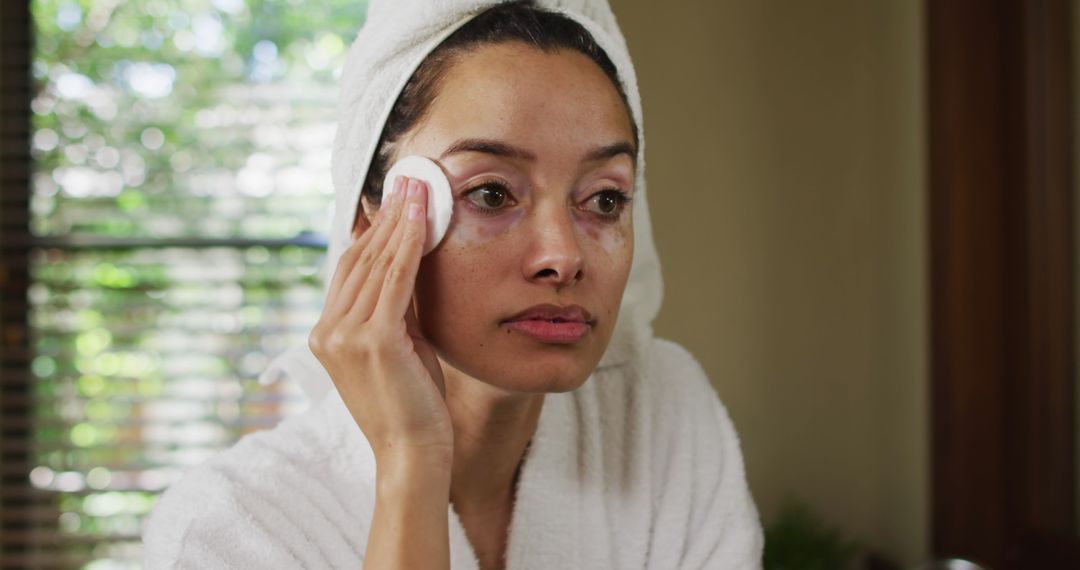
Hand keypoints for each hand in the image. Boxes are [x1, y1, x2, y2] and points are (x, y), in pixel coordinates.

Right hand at [309, 176, 451, 463]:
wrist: (414, 452)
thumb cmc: (413, 402)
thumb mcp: (400, 345)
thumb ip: (396, 307)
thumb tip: (408, 260)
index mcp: (327, 333)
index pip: (350, 268)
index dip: (373, 230)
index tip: (395, 199)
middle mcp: (327, 330)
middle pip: (359, 258)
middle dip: (387, 216)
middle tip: (410, 180)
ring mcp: (344, 335)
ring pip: (376, 262)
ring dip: (400, 220)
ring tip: (419, 186)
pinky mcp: (372, 339)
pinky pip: (394, 278)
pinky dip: (409, 243)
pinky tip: (423, 217)